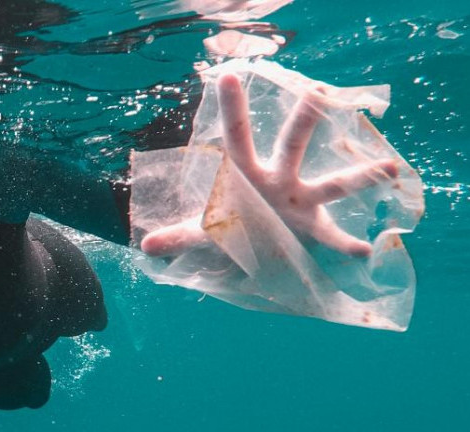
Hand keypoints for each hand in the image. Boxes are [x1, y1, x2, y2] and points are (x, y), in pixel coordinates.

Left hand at [140, 73, 398, 257]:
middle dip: (305, 121)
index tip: (228, 76)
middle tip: (320, 92)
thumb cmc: (228, 227)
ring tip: (389, 168)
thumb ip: (177, 237)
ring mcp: (300, 201)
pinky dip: (346, 245)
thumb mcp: (202, 232)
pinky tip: (363, 251)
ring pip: (332, 184)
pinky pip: (333, 237)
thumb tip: (146, 247)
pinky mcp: (313, 229)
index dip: (233, 109)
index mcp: (245, 174)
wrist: (252, 249)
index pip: (236, 137)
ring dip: (360, 177)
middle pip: (292, 144)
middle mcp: (278, 180)